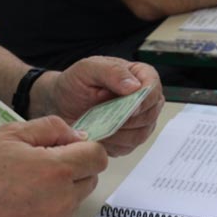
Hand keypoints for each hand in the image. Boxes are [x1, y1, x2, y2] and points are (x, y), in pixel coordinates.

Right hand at [0, 116, 107, 216]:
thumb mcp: (10, 134)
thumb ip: (52, 128)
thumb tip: (79, 137)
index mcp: (56, 170)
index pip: (98, 157)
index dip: (85, 150)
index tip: (70, 150)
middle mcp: (62, 201)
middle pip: (90, 180)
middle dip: (74, 171)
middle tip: (40, 168)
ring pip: (74, 203)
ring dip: (60, 194)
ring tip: (23, 190)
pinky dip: (46, 215)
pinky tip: (19, 209)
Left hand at [41, 56, 163, 156]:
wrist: (63, 103)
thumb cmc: (76, 83)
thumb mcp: (88, 69)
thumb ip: (111, 72)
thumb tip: (134, 86)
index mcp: (141, 76)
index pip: (153, 89)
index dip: (143, 100)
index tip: (129, 107)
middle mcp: (145, 100)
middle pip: (150, 114)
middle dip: (127, 119)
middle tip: (104, 117)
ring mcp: (140, 123)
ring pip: (140, 134)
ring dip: (118, 133)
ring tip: (97, 125)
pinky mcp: (130, 140)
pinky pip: (128, 147)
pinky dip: (112, 143)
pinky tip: (99, 133)